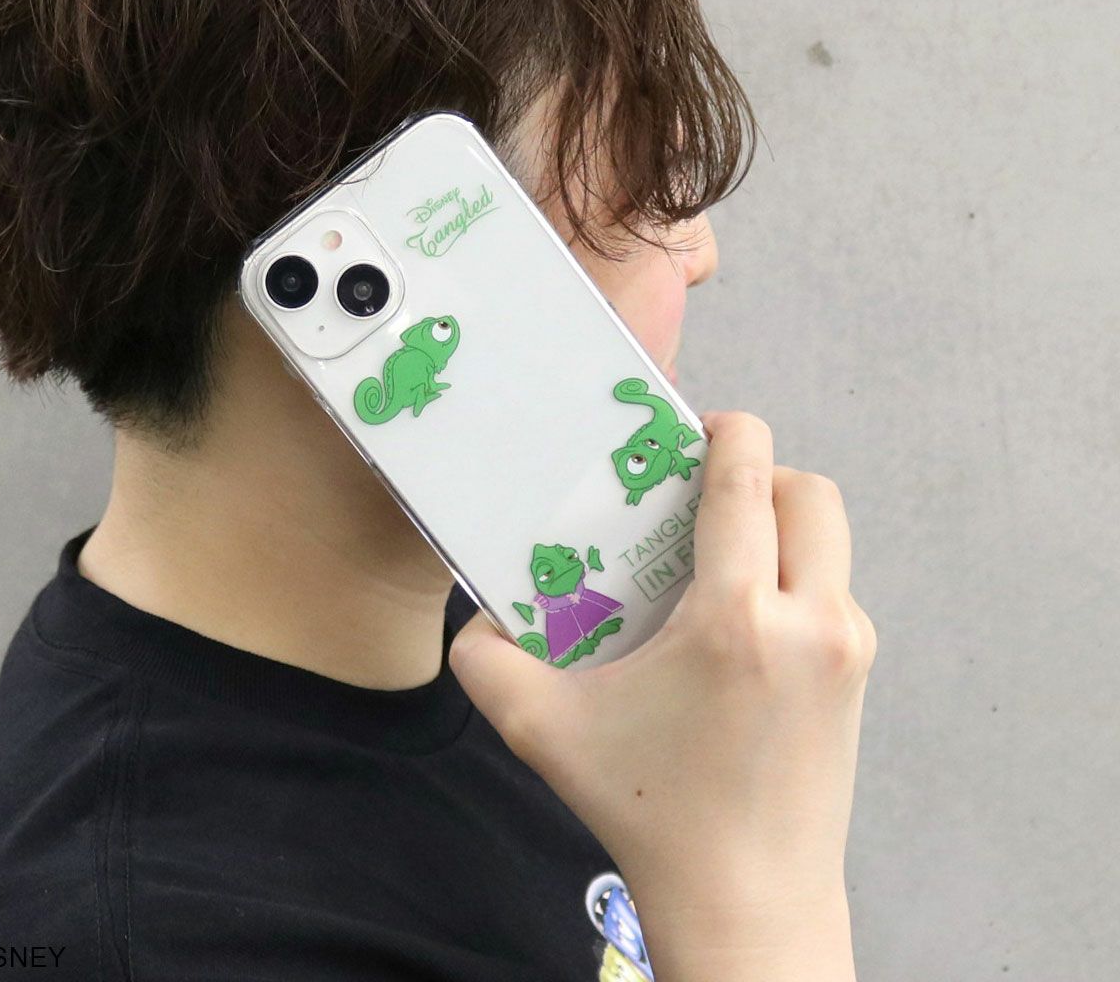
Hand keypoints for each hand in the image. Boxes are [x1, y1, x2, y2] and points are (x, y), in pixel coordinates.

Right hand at [449, 411, 875, 980]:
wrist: (750, 903)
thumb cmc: (650, 814)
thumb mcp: (546, 732)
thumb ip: (487, 663)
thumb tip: (473, 619)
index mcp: (735, 619)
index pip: (749, 479)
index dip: (727, 430)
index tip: (696, 429)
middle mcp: (809, 620)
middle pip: (809, 491)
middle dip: (758, 473)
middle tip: (704, 497)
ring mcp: (847, 648)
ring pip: (829, 537)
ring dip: (779, 523)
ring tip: (718, 555)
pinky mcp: (858, 673)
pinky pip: (832, 586)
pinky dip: (793, 572)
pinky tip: (739, 616)